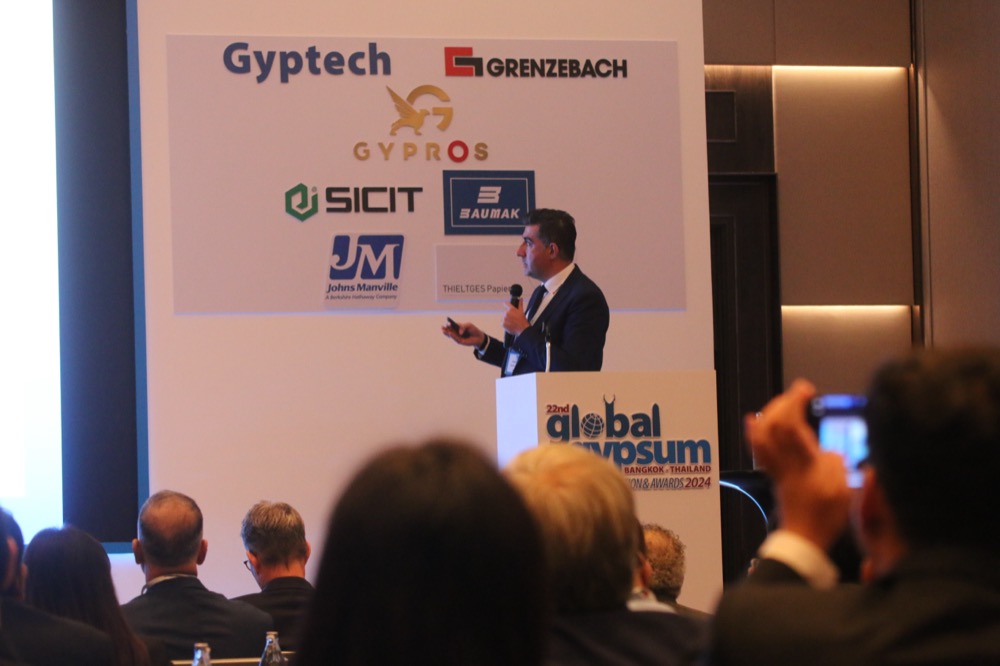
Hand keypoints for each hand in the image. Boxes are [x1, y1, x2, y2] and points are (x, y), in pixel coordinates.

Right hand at [441, 320, 485, 347]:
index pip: (452, 325)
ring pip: (451, 335)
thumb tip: (459, 332)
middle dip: (446, 329)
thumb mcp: (468, 325)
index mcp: (458, 327)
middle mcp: (456, 332)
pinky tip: (450, 333)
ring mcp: (458, 337)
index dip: (449, 324)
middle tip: (442, 327)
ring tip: (444, 331)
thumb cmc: (473, 329)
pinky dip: (453, 336)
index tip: (447, 322)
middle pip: (450, 330)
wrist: (478, 336)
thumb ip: (463, 327)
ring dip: (447, 333)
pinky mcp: (460, 341)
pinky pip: (455, 338)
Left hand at [502, 301, 529, 337]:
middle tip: (513, 318)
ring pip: (503, 317)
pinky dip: (505, 324)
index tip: (506, 305)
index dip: (506, 305)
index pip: (506, 304)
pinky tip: (510, 324)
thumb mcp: (521, 311)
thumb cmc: (522, 320)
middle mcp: (506, 313)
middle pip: (505, 312)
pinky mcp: (502, 324)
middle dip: (508, 314)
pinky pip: (502, 322)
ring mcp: (504, 319)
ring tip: (512, 322)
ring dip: (506, 319)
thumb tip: (521, 299)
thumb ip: (520, 304)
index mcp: (511, 309)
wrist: (522, 329)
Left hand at [744, 379, 850, 551]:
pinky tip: (753, 418)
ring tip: (783, 402)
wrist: (805, 537)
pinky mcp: (772, 473)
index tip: (804, 388)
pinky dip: (755, 430)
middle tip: (797, 393)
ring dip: (771, 413)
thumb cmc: (827, 515)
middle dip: (783, 403)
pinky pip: (758, 447)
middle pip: (773, 426)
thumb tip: (823, 450)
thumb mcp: (843, 488)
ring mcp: (776, 467)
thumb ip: (834, 461)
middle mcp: (786, 462)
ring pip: (763, 434)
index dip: (794, 402)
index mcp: (805, 464)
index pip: (791, 425)